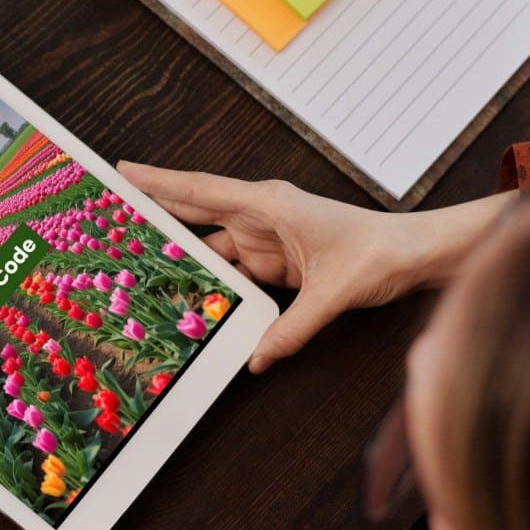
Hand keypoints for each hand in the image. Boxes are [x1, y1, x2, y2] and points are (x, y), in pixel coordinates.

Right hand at [117, 162, 512, 372]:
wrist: (415, 255)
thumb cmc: (381, 252)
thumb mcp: (335, 292)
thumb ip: (294, 327)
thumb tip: (258, 357)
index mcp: (270, 204)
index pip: (201, 190)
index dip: (159, 182)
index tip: (123, 172)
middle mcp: (262, 217)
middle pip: (196, 213)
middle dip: (156, 212)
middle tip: (113, 213)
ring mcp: (266, 240)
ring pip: (211, 248)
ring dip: (182, 258)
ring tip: (141, 265)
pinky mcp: (275, 263)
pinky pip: (233, 273)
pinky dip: (212, 284)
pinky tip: (190, 297)